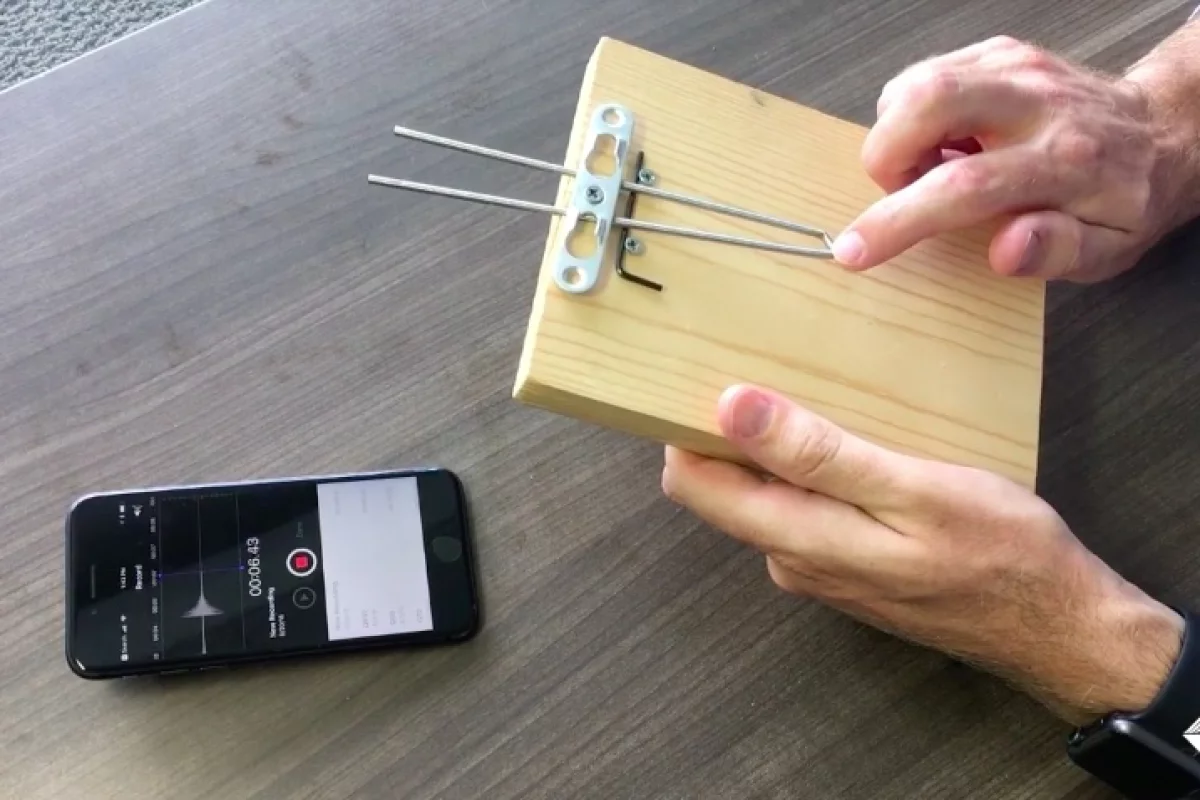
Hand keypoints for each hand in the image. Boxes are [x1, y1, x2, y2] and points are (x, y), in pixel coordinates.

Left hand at [661, 384, 1183, 723]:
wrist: (1056, 627)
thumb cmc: (1000, 553)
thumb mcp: (913, 490)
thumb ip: (818, 453)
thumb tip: (733, 410)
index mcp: (798, 540)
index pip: (693, 484)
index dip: (682, 425)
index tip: (698, 371)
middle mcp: (792, 560)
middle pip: (723, 488)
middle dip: (725, 430)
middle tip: (757, 363)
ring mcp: (818, 568)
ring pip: (765, 496)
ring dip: (772, 449)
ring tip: (803, 390)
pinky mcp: (846, 567)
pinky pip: (802, 510)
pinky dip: (808, 473)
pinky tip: (845, 439)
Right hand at [831, 35, 1199, 281]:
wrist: (1163, 131)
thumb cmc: (1124, 201)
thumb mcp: (1109, 250)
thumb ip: (1059, 251)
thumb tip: (1004, 251)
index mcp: (1064, 163)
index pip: (965, 187)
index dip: (899, 219)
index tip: (854, 250)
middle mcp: (1038, 104)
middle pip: (930, 102)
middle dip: (886, 155)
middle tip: (902, 190)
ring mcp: (1017, 69)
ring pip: (918, 82)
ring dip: (897, 134)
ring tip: (927, 169)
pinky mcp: (1001, 52)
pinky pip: (926, 73)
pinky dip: (912, 113)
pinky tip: (943, 142)